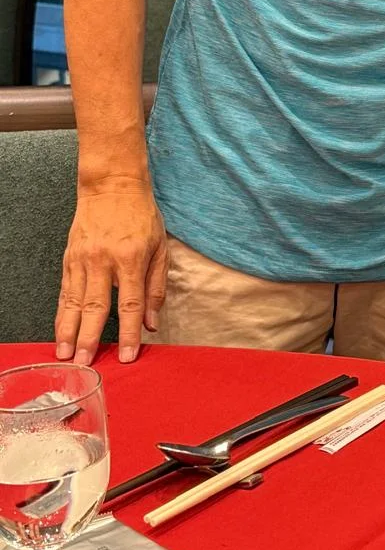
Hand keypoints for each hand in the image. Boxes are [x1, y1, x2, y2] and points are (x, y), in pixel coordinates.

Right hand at [55, 177, 167, 364]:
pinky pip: (65, 291)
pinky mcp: (69, 258)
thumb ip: (156, 287)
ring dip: (69, 331)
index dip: (130, 332)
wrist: (112, 185)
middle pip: (95, 307)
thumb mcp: (160, 247)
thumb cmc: (141, 216)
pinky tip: (60, 330)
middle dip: (89, 338)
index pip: (129, 303)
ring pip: (74, 302)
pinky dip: (62, 313)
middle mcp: (103, 260)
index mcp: (131, 258)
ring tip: (65, 355)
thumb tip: (152, 322)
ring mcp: (83, 259)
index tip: (129, 356)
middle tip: (85, 364)